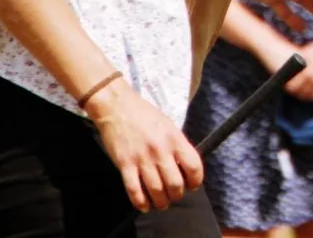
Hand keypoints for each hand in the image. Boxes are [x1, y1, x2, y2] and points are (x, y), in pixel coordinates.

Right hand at [85, 79, 202, 212]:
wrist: (117, 106)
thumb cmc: (144, 115)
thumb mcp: (168, 125)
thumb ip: (177, 145)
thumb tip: (185, 168)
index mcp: (175, 138)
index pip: (194, 166)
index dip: (195, 181)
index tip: (192, 186)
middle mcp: (160, 149)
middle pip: (175, 184)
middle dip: (177, 195)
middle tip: (174, 196)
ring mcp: (142, 158)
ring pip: (156, 191)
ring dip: (160, 202)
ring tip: (161, 203)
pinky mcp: (125, 164)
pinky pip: (134, 190)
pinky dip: (141, 202)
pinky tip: (144, 205)